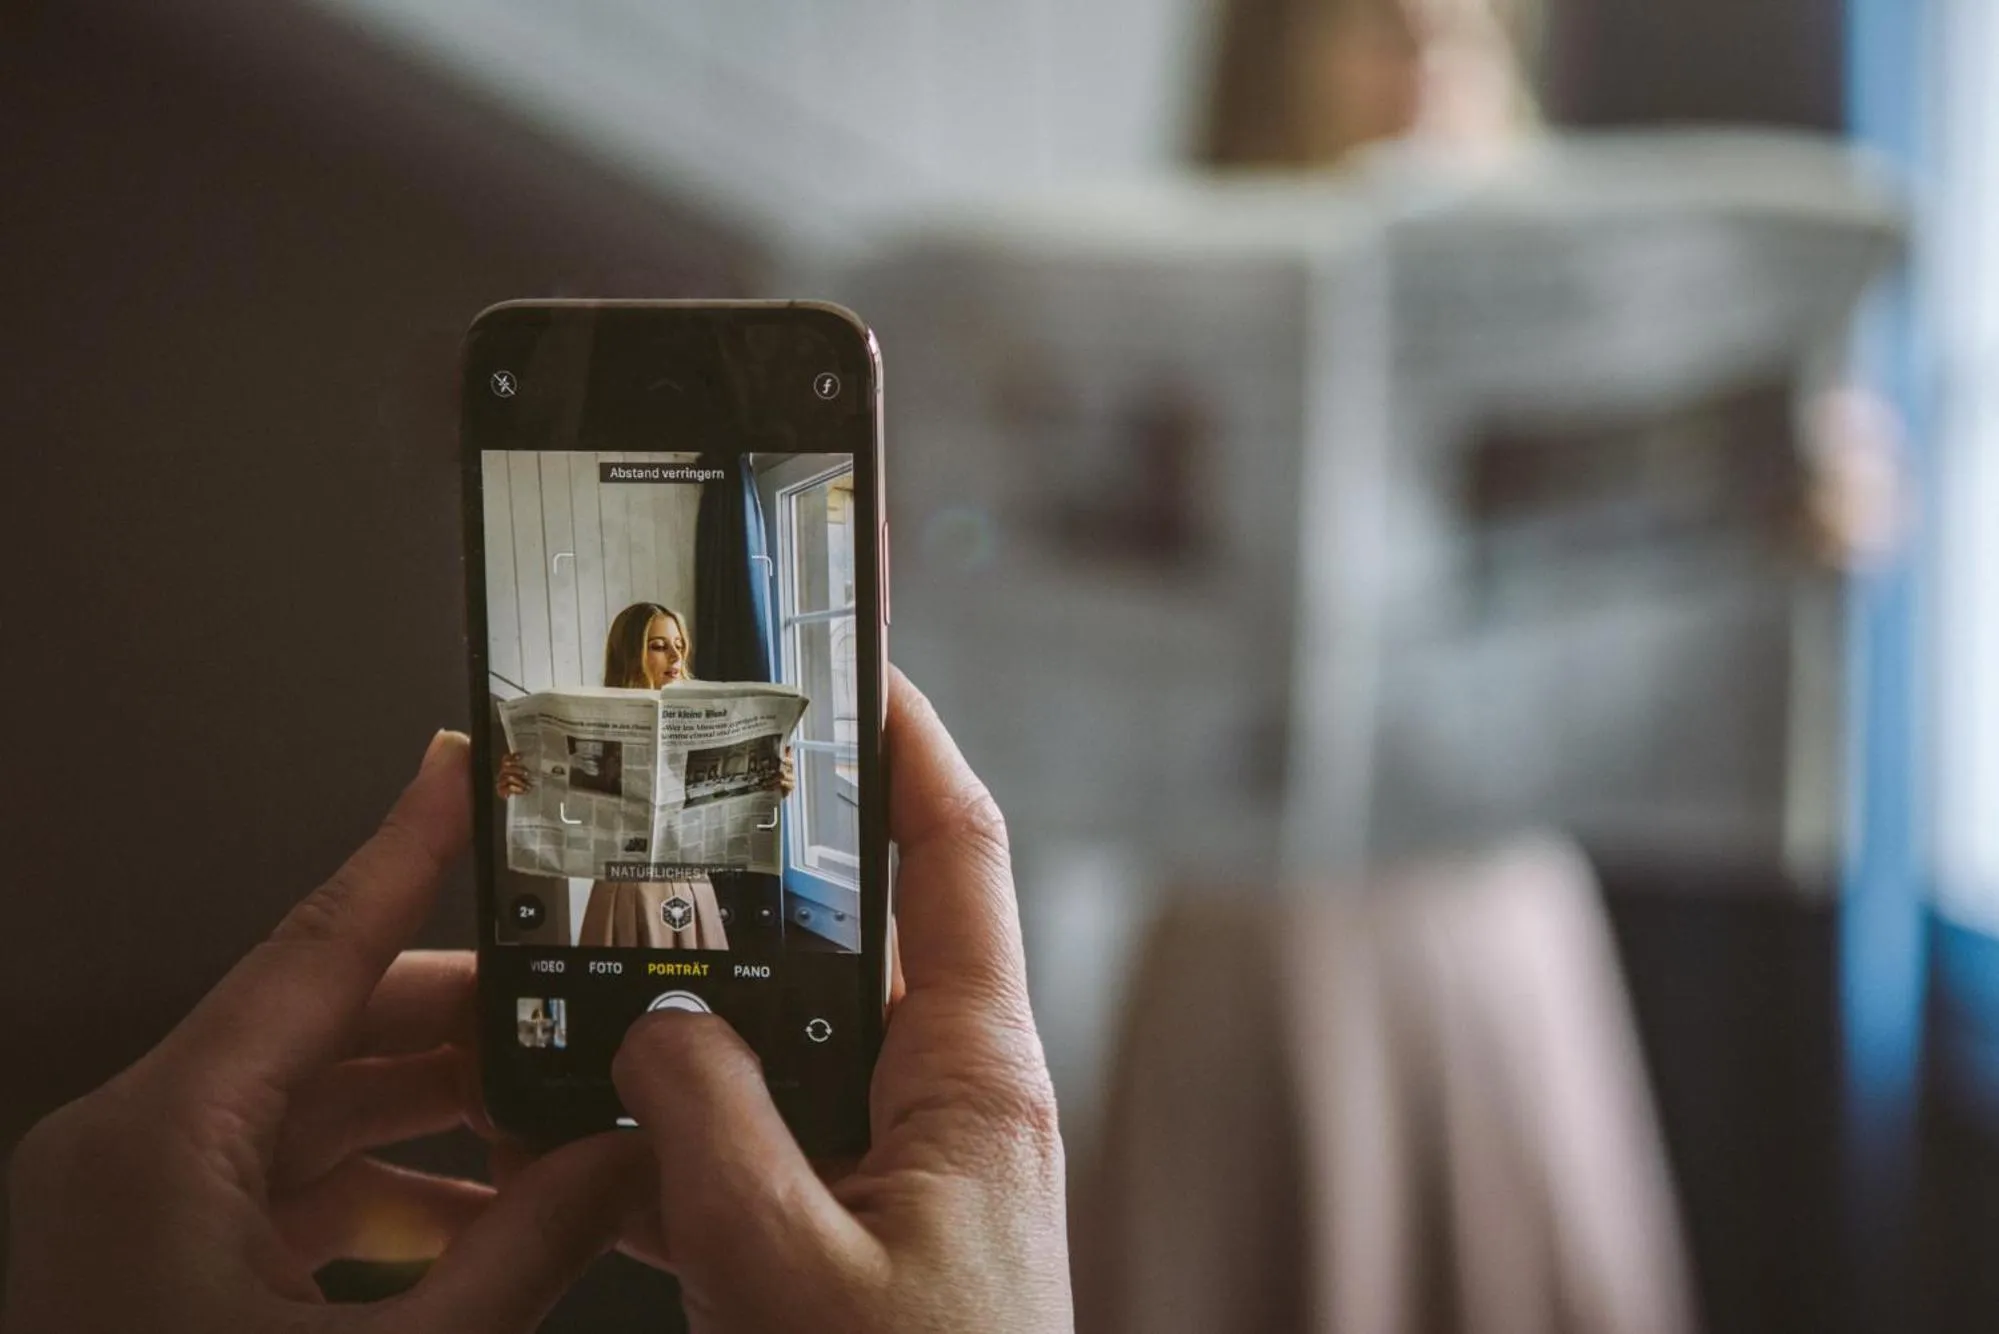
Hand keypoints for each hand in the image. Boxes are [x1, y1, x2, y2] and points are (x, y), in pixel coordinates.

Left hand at [2, 734, 645, 1333]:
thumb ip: (521, 1255)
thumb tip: (623, 1163)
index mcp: (161, 1141)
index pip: (317, 949)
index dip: (409, 854)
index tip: (469, 778)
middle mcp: (139, 1152)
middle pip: (332, 1028)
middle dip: (473, 1018)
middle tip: (580, 996)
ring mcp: (145, 1211)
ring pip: (321, 1108)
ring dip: (447, 1114)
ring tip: (561, 1120)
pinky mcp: (164, 1267)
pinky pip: (297, 1186)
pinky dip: (400, 1191)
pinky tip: (490, 1219)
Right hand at [612, 670, 1072, 1331]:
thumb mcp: (785, 1268)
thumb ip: (707, 1128)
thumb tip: (657, 1023)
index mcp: (975, 1079)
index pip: (959, 853)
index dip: (912, 744)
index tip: (857, 665)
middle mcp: (948, 1103)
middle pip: (856, 936)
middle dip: (763, 878)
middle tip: (674, 810)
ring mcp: (899, 1167)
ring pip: (786, 1047)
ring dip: (698, 1018)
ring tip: (600, 966)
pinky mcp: (852, 1229)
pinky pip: (757, 1144)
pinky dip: (679, 1131)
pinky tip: (594, 1129)